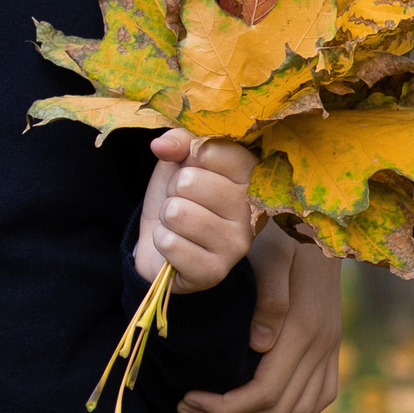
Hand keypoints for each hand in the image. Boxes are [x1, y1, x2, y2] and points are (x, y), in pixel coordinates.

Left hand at [133, 129, 254, 293]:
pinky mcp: (215, 272)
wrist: (165, 244)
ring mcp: (237, 245)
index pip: (211, 150)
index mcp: (251, 178)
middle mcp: (251, 212)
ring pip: (177, 213)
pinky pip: (170, 243)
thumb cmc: (179, 197)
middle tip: (182, 201)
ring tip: (178, 224)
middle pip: (189, 181)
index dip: (186, 155)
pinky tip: (176, 246)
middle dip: (172, 190)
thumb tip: (161, 145)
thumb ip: (180, 141)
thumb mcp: (179, 161)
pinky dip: (161, 241)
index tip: (190, 166)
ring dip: (166, 217)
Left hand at [179, 228, 342, 412]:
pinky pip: (316, 401)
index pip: (265, 393)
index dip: (224, 407)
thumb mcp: (273, 253)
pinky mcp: (333, 349)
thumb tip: (258, 346)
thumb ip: (268, 296)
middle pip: (278, 411)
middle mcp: (324, 346)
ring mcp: (332, 350)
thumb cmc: (285, 233)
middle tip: (187, 409)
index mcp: (306, 328)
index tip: (187, 398)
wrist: (324, 222)